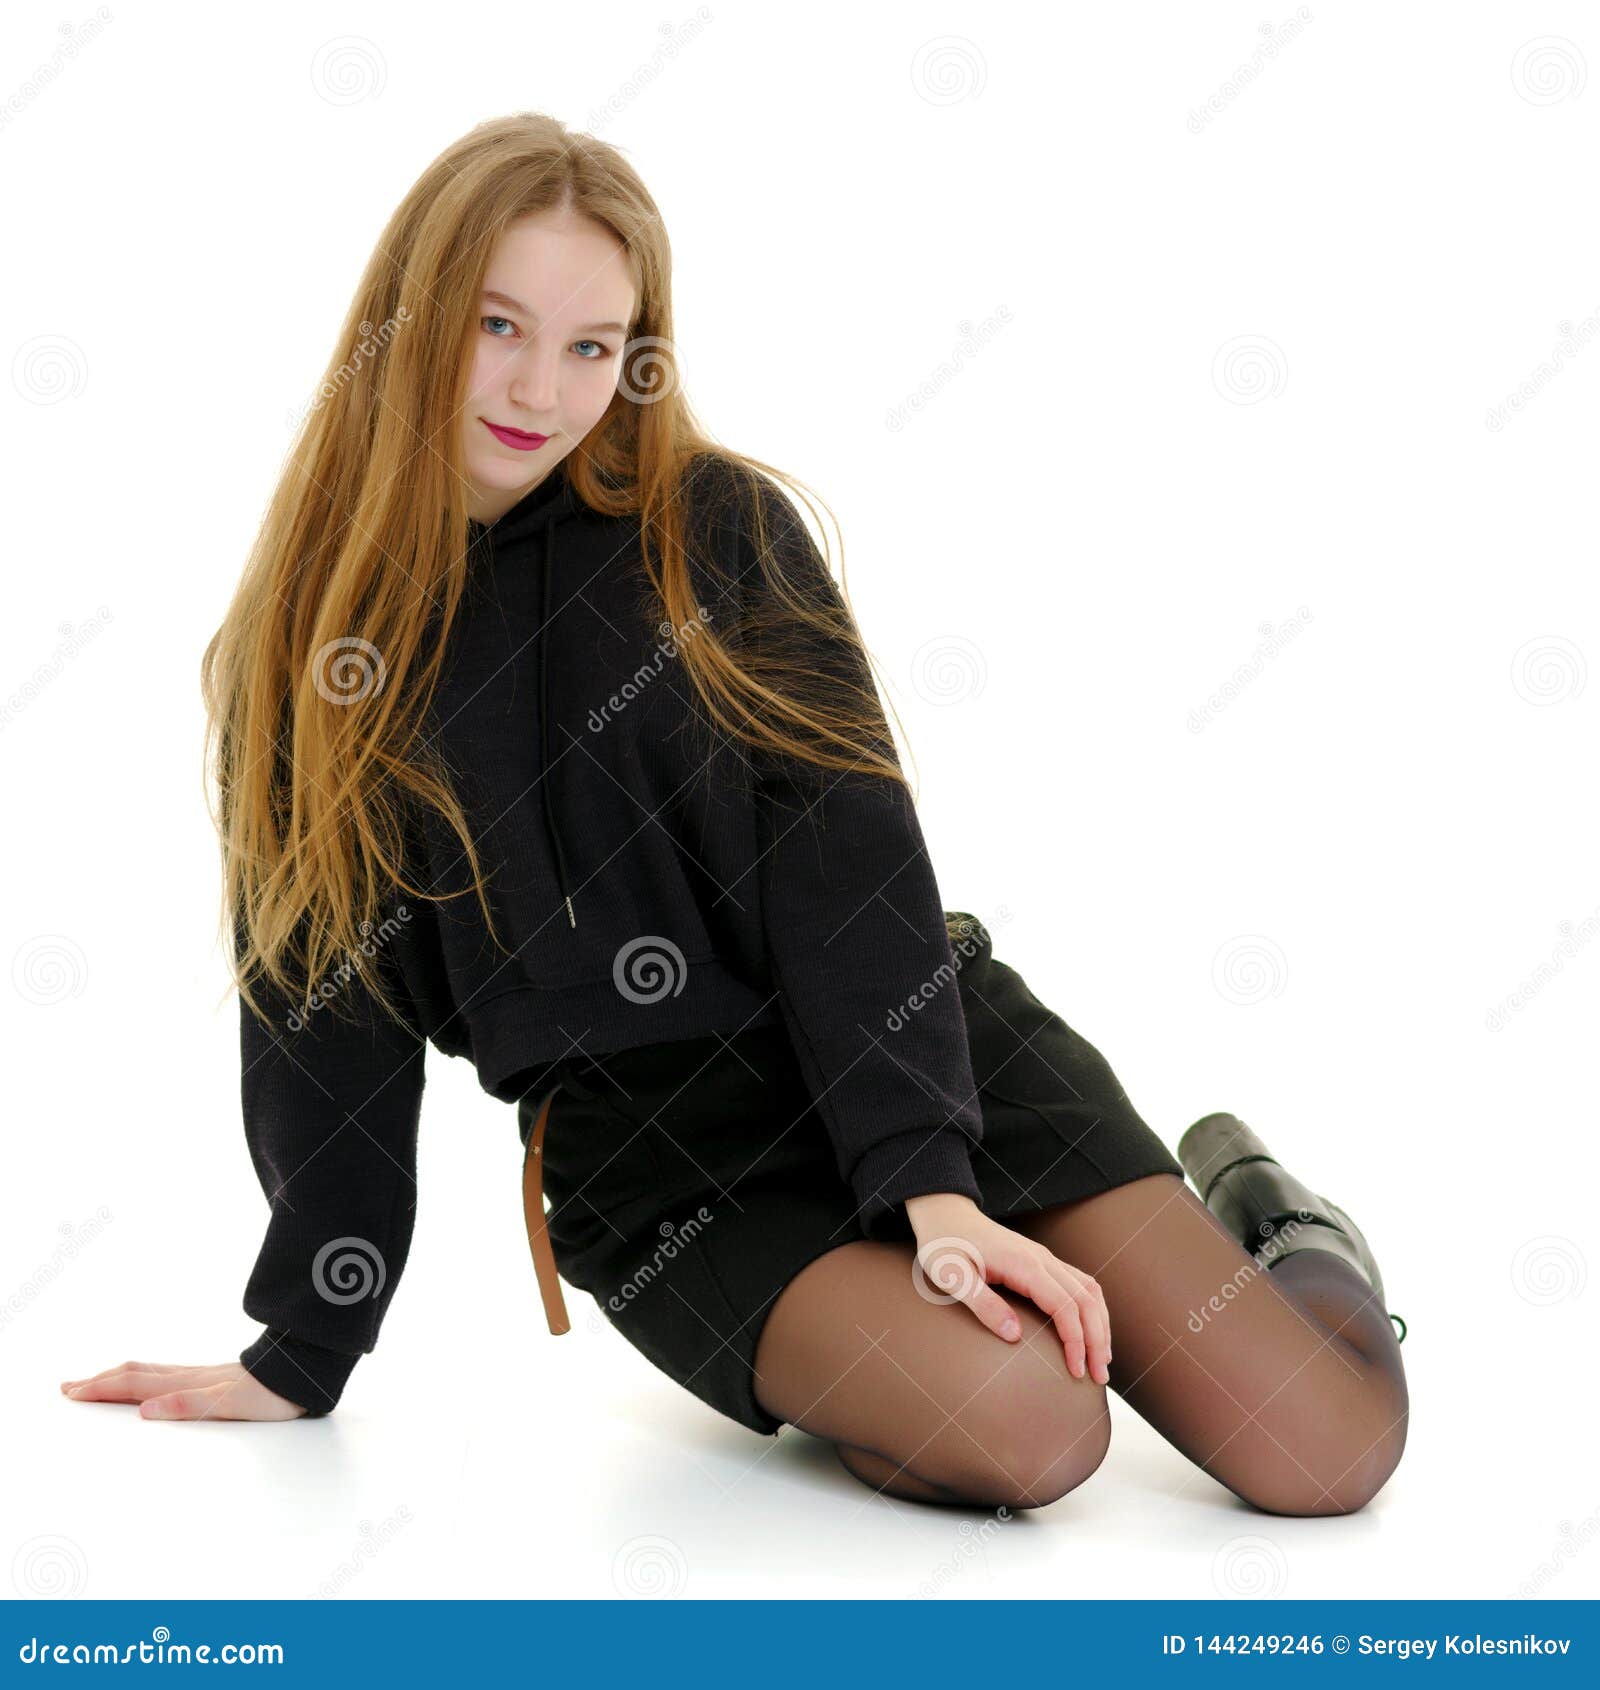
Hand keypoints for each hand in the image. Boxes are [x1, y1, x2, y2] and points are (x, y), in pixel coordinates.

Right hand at [59, 1360, 308, 1420]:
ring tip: (98, 1380)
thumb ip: (187, 1405)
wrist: (303, 1371)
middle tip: (69, 1387)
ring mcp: (201, 1374)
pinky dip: (144, 1377)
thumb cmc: (270, 1393)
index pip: (134, 1384)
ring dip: (119, 1376)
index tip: (72, 1393)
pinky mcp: (214, 1377)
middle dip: (100, 1381)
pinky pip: (168, 1374)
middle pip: (135, 1374)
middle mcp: (190, 1375)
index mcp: (187, 1383)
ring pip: (150, 1371)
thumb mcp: (229, 1405)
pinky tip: (149, 1382)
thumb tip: (145, 1409)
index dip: (101, 1389)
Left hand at [904, 1193, 1111, 1384]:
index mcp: (1023, 1264)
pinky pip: (1079, 1283)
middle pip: (1086, 1300)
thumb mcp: (953, 1278)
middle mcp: (1041, 1258)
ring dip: (1100, 1324)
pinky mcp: (1041, 1261)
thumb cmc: (944, 1247)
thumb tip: (1014, 1336)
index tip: (1076, 1371)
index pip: (1065, 1306)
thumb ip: (983, 1304)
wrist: (945, 1215)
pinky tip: (1089, 1330)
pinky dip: (1092, 1309)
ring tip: (1102, 1359)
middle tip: (1098, 1377)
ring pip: (1089, 1290)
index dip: (1076, 1341)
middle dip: (1097, 1340)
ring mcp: (1044, 1257)